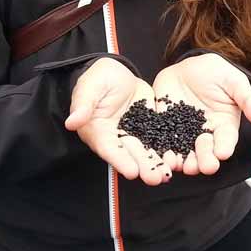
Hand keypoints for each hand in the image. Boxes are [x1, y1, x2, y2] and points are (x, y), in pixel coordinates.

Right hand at [65, 57, 170, 185]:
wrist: (116, 71)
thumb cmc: (97, 79)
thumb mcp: (90, 88)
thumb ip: (83, 105)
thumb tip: (72, 122)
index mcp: (98, 131)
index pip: (109, 148)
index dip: (120, 161)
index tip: (131, 172)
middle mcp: (116, 136)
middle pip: (130, 154)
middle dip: (143, 167)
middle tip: (155, 179)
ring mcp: (133, 132)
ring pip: (145, 150)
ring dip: (156, 164)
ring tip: (167, 176)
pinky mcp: (148, 125)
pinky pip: (158, 138)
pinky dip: (167, 149)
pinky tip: (178, 158)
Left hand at [152, 54, 250, 176]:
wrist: (188, 66)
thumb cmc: (217, 74)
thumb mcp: (235, 82)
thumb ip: (248, 101)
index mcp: (224, 126)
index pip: (226, 141)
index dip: (224, 148)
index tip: (223, 153)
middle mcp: (205, 134)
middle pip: (205, 152)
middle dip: (205, 160)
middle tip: (203, 166)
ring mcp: (184, 133)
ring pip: (184, 152)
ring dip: (182, 161)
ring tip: (180, 165)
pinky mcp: (165, 128)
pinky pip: (163, 142)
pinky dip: (161, 150)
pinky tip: (161, 155)